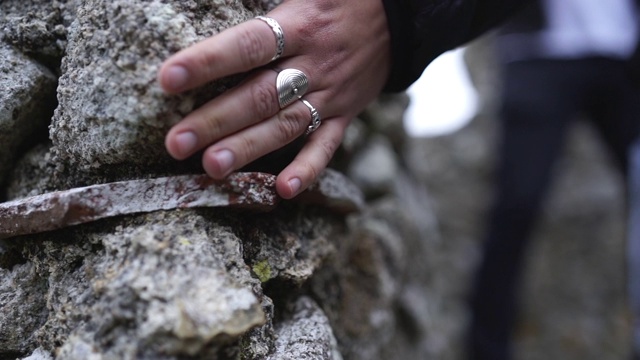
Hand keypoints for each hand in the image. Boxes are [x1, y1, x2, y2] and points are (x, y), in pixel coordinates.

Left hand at [158, 0, 390, 198]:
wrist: (398, 18)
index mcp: (300, 24)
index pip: (249, 44)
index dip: (209, 62)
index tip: (168, 79)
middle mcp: (314, 63)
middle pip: (260, 95)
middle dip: (216, 120)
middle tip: (176, 144)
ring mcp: (331, 94)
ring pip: (286, 125)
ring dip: (249, 148)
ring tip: (211, 168)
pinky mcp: (345, 115)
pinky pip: (327, 146)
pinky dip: (307, 169)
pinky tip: (282, 190)